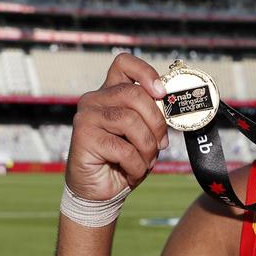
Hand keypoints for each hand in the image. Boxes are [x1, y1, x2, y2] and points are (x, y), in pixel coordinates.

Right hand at [65, 53, 169, 200]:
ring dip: (147, 147)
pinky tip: (132, 173)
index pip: (124, 63)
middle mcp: (94, 99)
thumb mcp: (144, 134)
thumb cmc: (125, 160)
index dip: (146, 72)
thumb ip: (152, 116)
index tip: (162, 92)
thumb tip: (172, 105)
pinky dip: (136, 165)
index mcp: (110, 93)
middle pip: (134, 94)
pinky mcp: (83, 137)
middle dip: (156, 122)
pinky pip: (123, 148)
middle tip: (161, 144)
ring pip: (130, 121)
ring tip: (146, 161)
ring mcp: (86, 117)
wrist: (101, 192)